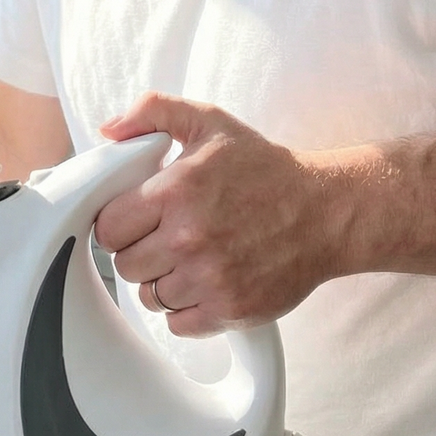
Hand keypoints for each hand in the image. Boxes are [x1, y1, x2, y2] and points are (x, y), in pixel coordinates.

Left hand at [93, 93, 342, 335]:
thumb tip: (109, 129)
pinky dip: (185, 310)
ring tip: (188, 261)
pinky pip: (178, 324)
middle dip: (140, 253)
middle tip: (165, 239)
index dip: (118, 225)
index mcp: (175, 191)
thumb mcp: (210, 123)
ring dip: (162, 283)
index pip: (107, 228)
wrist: (328, 213)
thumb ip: (155, 111)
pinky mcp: (231, 309)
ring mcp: (210, 277)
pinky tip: (203, 285)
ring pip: (149, 297)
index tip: (137, 221)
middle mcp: (189, 237)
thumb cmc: (266, 169)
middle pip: (124, 266)